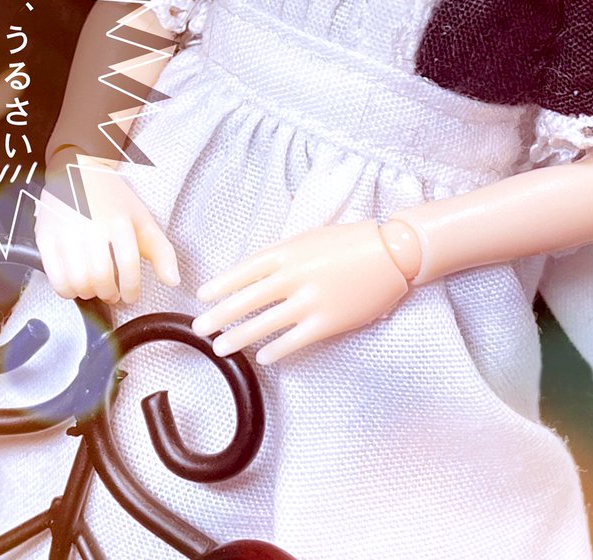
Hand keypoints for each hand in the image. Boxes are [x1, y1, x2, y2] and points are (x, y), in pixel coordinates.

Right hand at [34, 156, 179, 303]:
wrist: (78, 171)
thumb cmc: (113, 200)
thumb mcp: (142, 219)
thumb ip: (161, 251)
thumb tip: (172, 281)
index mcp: (119, 219)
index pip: (128, 263)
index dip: (132, 287)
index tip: (131, 296)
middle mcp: (91, 224)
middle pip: (101, 276)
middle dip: (110, 293)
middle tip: (113, 294)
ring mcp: (65, 231)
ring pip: (77, 281)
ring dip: (89, 293)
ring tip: (95, 289)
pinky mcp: (45, 237)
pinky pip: (55, 277)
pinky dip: (67, 290)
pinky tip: (76, 285)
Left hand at [191, 220, 408, 364]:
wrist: (392, 253)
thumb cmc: (353, 241)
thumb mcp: (313, 235)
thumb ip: (285, 252)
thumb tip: (257, 268)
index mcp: (290, 251)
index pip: (245, 270)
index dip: (222, 284)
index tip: (203, 295)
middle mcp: (295, 276)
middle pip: (248, 299)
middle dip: (220, 315)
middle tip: (200, 327)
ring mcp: (310, 300)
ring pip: (264, 323)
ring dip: (239, 336)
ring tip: (221, 346)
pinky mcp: (328, 322)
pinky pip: (294, 340)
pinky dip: (275, 350)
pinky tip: (262, 356)